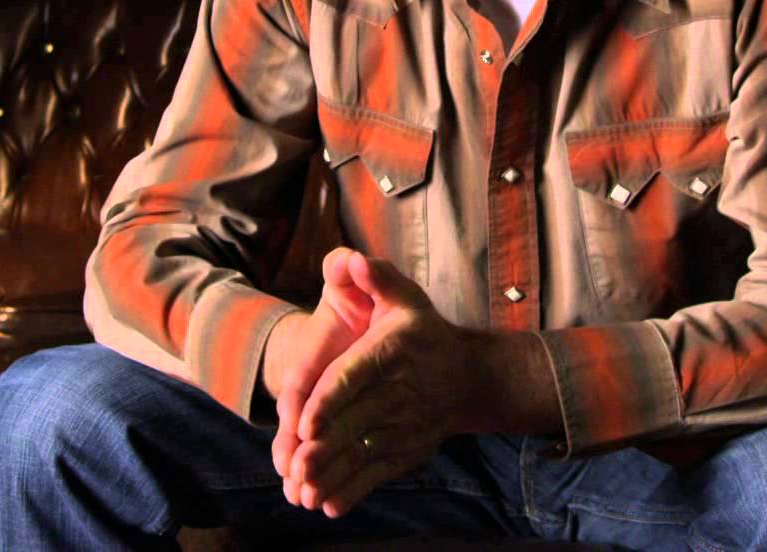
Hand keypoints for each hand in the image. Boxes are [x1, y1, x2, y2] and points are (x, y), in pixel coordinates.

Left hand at [286, 251, 475, 517]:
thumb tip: (353, 260)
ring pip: (365, 452)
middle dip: (325, 447)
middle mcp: (401, 390)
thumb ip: (375, 276)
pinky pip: (381, 472)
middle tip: (296, 467)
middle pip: (356, 421)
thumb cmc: (422, 330)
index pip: (356, 376)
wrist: (469, 375)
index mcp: (392, 351)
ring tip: (305, 491)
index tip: (306, 423)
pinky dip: (356, 490)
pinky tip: (330, 505)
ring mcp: (407, 424)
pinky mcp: (409, 449)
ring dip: (335, 474)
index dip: (330, 400)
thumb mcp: (403, 295)